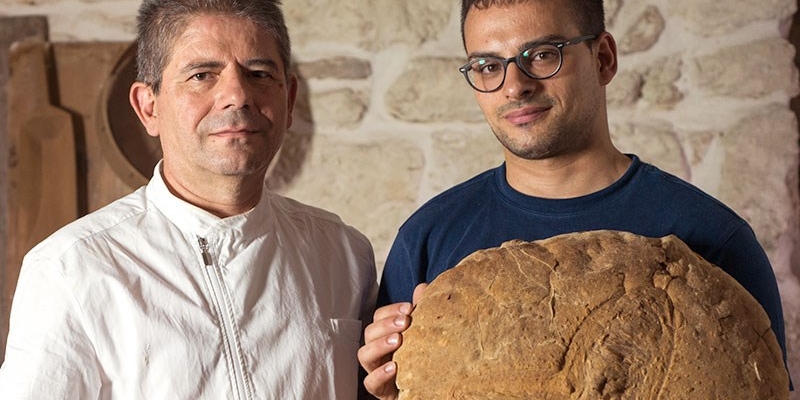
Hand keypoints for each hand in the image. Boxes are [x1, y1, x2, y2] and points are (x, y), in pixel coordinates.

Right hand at [358, 283, 426, 399]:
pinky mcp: (380, 390)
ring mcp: (376, 370)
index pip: (379, 316)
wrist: (428, 389)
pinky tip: (394, 367)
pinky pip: (370, 383)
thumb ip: (423, 311)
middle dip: (385, 325)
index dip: (391, 310)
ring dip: (379, 345)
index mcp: (386, 335)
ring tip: (398, 340)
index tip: (410, 308)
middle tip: (405, 322)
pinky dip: (380, 374)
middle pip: (369, 332)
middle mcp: (377, 351)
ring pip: (364, 355)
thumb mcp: (425, 335)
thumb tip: (423, 287)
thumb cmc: (422, 360)